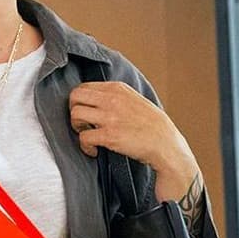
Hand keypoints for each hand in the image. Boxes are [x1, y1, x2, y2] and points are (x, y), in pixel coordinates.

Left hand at [68, 81, 201, 202]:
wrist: (165, 144)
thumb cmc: (152, 125)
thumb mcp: (135, 99)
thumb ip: (115, 95)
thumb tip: (95, 98)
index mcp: (117, 88)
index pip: (84, 87)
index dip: (80, 101)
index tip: (86, 112)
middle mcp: (112, 99)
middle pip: (74, 96)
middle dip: (73, 110)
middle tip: (82, 123)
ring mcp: (110, 117)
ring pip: (75, 115)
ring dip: (77, 127)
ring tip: (88, 135)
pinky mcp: (109, 136)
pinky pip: (83, 138)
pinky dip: (85, 146)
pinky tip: (94, 150)